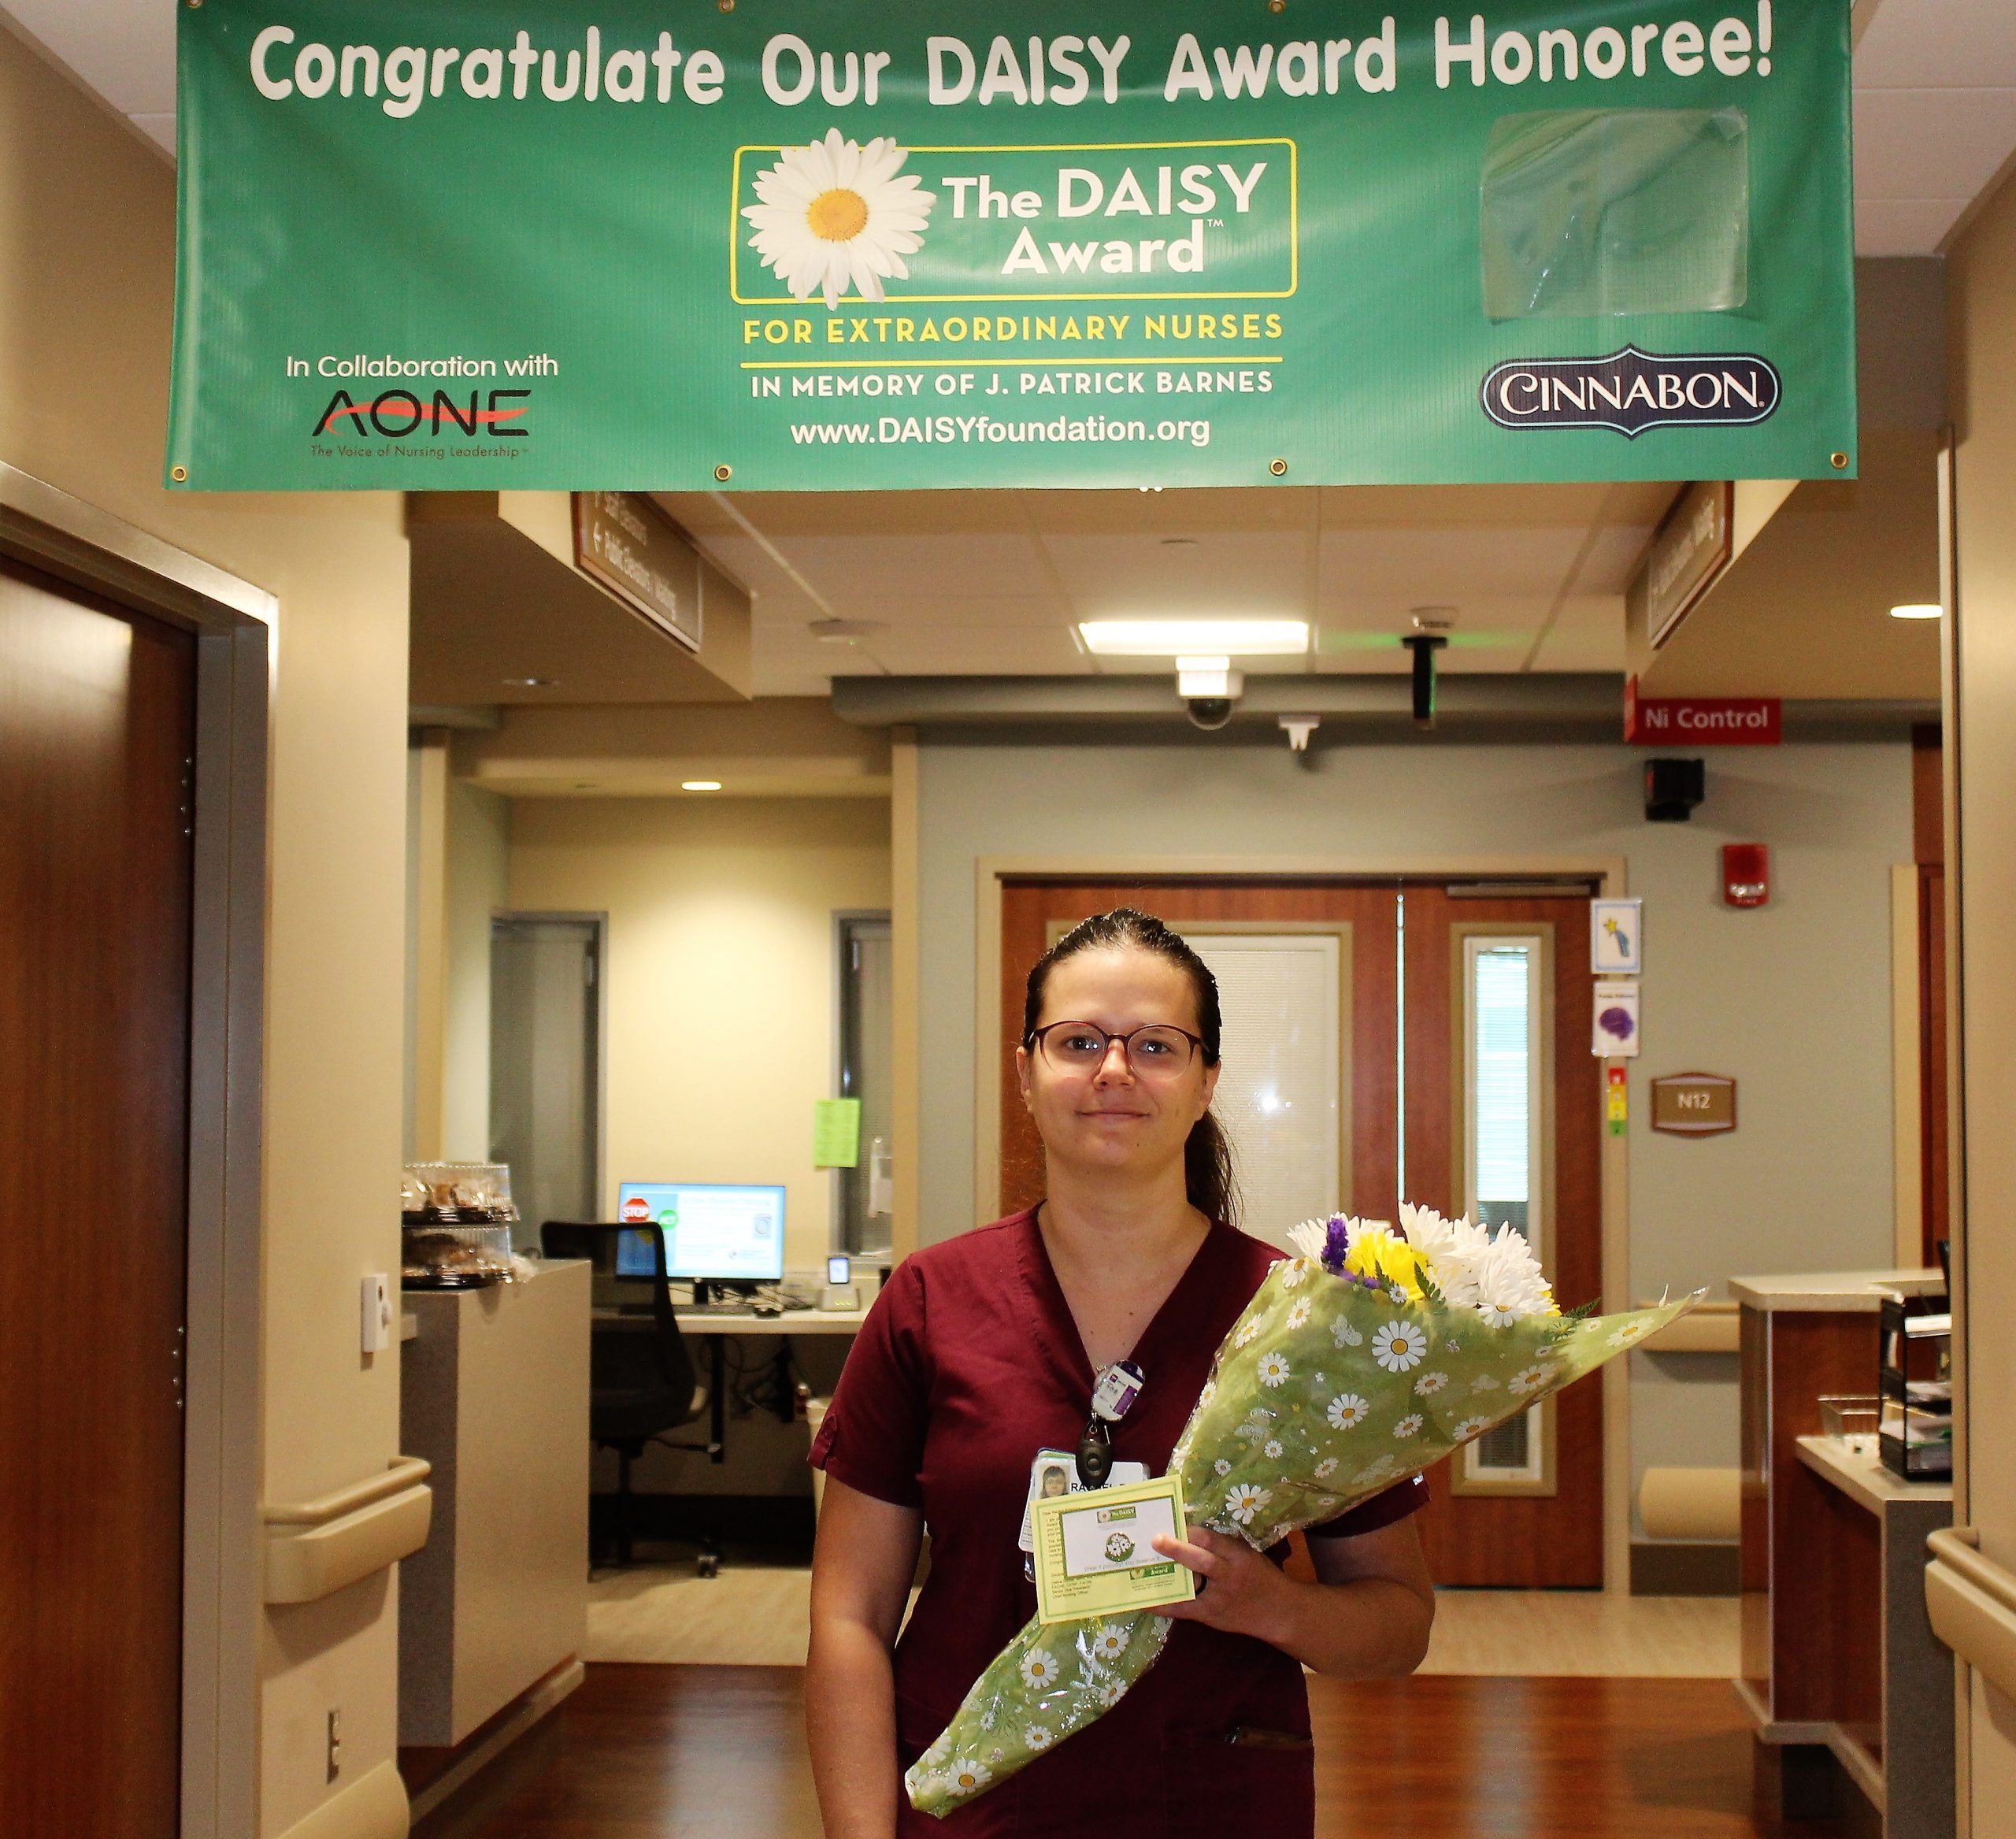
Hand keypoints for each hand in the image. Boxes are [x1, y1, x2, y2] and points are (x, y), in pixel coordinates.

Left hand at [1147, 1526, 1291, 1641]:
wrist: (1279, 1612)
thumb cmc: (1261, 1576)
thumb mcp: (1248, 1554)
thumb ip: (1223, 1545)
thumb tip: (1189, 1530)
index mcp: (1239, 1556)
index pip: (1213, 1540)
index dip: (1192, 1531)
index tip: (1175, 1523)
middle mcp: (1229, 1576)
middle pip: (1202, 1560)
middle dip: (1177, 1549)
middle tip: (1156, 1539)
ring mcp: (1219, 1599)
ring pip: (1189, 1587)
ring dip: (1166, 1576)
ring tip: (1141, 1567)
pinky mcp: (1210, 1616)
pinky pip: (1182, 1610)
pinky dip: (1162, 1605)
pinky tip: (1144, 1600)